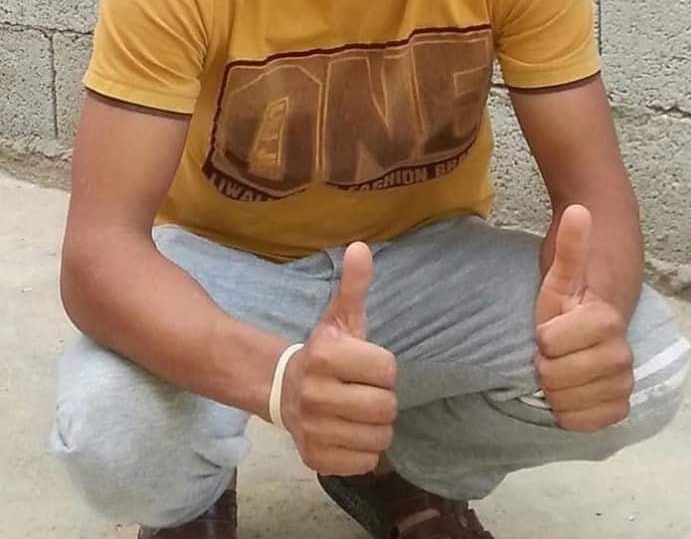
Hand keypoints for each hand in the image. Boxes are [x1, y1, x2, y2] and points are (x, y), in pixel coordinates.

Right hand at [281, 242, 397, 474]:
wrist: (283, 389)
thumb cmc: (326, 353)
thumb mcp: (340, 318)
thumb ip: (354, 285)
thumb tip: (362, 246)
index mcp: (325, 355)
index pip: (388, 369)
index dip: (383, 368)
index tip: (366, 366)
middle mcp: (315, 393)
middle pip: (386, 407)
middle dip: (382, 400)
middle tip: (365, 391)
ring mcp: (312, 429)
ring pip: (379, 439)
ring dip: (376, 427)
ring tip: (358, 413)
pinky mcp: (315, 459)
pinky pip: (365, 463)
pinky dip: (363, 451)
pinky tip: (348, 433)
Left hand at [535, 205, 633, 431]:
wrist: (596, 319)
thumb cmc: (572, 295)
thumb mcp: (562, 271)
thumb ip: (571, 244)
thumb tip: (577, 209)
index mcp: (605, 322)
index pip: (549, 343)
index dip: (542, 335)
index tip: (549, 325)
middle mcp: (620, 357)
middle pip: (553, 377)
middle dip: (544, 362)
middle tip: (554, 348)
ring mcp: (622, 384)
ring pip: (565, 403)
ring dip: (554, 387)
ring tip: (561, 365)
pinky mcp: (618, 407)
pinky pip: (582, 423)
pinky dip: (569, 411)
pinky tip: (570, 390)